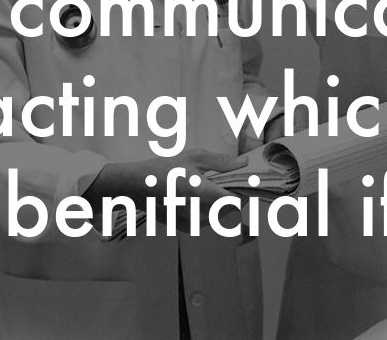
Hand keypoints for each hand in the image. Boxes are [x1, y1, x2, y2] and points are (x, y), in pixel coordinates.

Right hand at [86, 150, 246, 228]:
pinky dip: (212, 211)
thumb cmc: (165, 169)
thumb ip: (222, 162)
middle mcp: (196, 212)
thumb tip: (244, 164)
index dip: (245, 193)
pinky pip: (209, 221)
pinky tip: (203, 198)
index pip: (235, 201)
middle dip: (236, 197)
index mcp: (200, 192)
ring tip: (214, 189)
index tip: (248, 184)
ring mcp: (191, 223)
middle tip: (232, 183)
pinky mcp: (186, 228)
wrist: (137, 186)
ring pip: (221, 217)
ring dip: (224, 205)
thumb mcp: (195, 157)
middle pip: (230, 210)